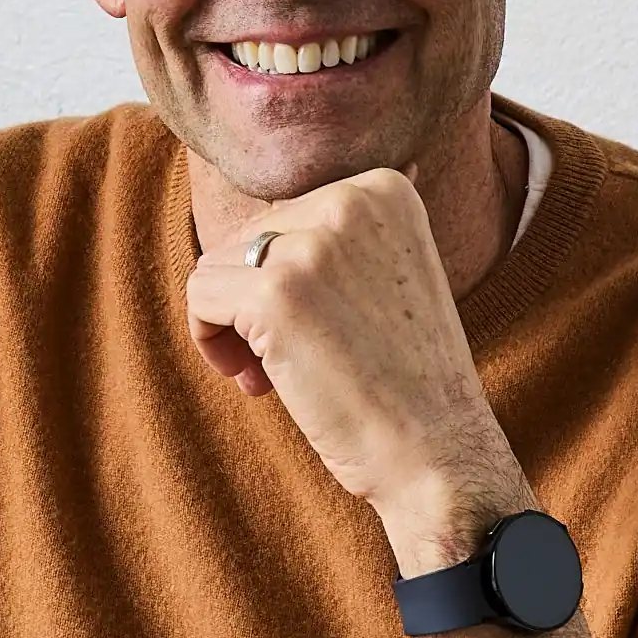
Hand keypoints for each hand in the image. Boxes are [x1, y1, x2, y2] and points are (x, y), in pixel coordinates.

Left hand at [187, 168, 529, 570]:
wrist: (438, 449)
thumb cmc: (406, 378)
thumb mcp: (390, 276)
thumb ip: (339, 236)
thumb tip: (279, 211)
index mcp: (384, 188)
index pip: (285, 216)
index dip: (284, 278)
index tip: (316, 326)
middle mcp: (351, 199)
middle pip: (247, 236)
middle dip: (252, 301)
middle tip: (288, 363)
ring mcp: (312, 244)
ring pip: (215, 263)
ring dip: (230, 325)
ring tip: (272, 375)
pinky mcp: (275, 291)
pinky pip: (199, 295)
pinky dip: (210, 342)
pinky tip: (256, 382)